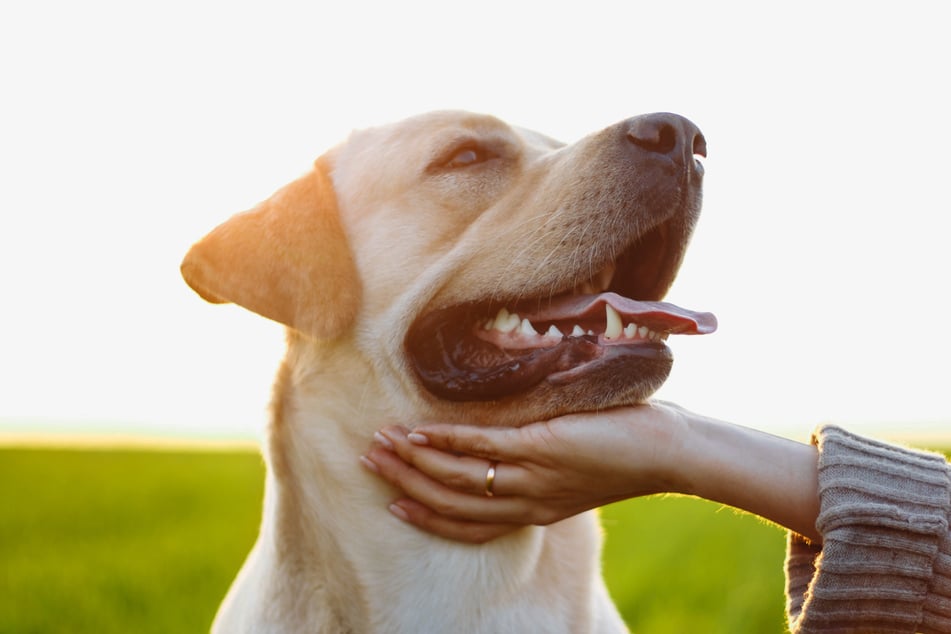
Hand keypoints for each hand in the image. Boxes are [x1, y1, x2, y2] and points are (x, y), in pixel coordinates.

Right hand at [360, 402, 693, 542]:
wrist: (670, 452)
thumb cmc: (625, 451)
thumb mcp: (574, 468)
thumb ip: (540, 461)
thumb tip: (513, 438)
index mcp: (533, 510)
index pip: (468, 524)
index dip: (427, 516)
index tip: (393, 504)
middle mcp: (527, 502)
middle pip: (452, 502)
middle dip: (407, 485)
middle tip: (371, 462)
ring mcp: (533, 477)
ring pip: (460, 476)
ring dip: (416, 461)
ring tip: (383, 442)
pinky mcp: (543, 448)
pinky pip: (484, 447)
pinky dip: (447, 440)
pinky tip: (421, 430)